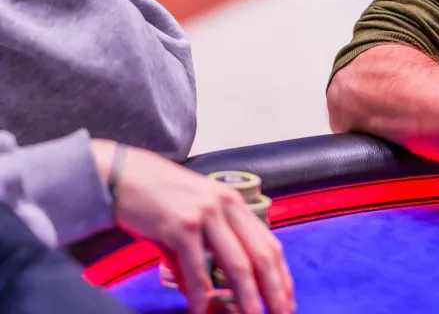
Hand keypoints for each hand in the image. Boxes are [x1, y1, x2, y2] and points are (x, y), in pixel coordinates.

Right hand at [91, 141, 294, 313]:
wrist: (118, 174)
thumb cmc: (155, 197)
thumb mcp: (189, 218)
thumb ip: (201, 252)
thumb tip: (201, 291)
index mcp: (234, 203)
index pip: (268, 244)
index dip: (280, 275)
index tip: (285, 299)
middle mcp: (226, 206)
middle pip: (262, 256)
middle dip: (274, 290)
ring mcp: (206, 215)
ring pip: (237, 264)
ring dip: (246, 298)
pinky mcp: (181, 225)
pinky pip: (197, 269)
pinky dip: (200, 295)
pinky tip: (199, 311)